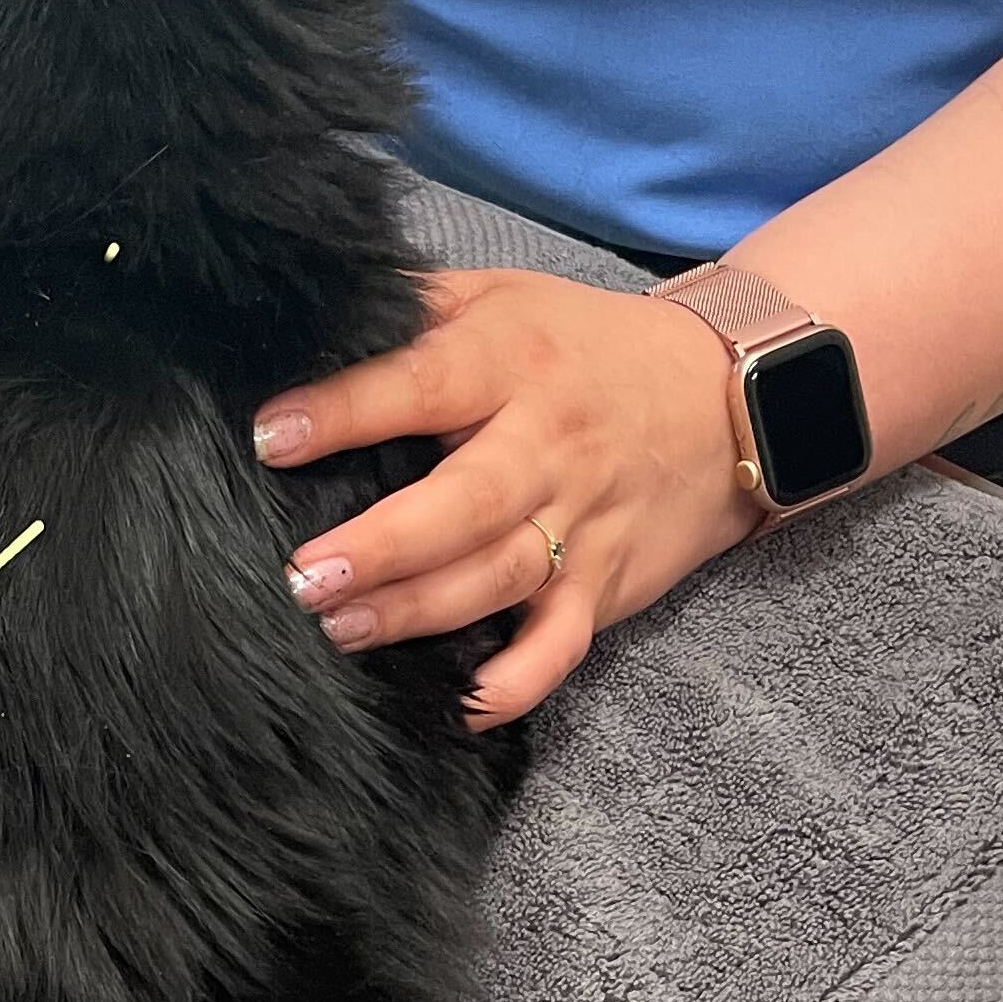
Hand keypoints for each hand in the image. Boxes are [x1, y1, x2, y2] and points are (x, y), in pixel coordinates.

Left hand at [252, 268, 762, 721]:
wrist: (731, 397)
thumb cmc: (585, 346)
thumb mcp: (504, 294)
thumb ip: (415, 303)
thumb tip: (317, 304)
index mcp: (512, 362)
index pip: (423, 386)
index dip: (345, 412)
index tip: (271, 438)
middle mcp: (548, 445)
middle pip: (466, 503)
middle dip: (384, 544)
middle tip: (307, 575)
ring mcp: (580, 522)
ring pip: (500, 577)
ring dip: (420, 612)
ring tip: (342, 629)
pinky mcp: (604, 586)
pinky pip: (559, 647)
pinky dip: (516, 684)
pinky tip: (459, 706)